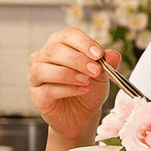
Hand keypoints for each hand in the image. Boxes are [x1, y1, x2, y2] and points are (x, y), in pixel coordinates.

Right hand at [27, 28, 119, 146]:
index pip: (67, 35)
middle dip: (78, 60)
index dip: (83, 42)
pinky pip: (47, 90)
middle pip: (54, 50)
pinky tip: (81, 91)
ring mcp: (36, 77)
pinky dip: (66, 89)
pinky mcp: (36, 96)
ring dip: (68, 74)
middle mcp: (43, 58)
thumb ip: (107, 63)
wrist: (82, 116)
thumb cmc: (88, 90)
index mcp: (59, 45)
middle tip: (95, 71)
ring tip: (86, 81)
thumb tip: (113, 55)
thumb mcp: (102, 75)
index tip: (99, 54)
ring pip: (44, 69)